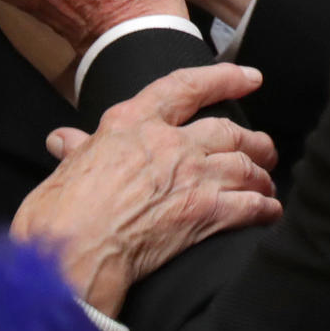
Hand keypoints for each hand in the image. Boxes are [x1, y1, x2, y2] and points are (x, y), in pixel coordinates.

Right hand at [13, 63, 281, 314]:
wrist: (71, 253)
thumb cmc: (58, 214)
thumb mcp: (65, 170)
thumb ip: (77, 150)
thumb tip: (63, 138)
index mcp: (133, 123)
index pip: (185, 86)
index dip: (223, 78)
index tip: (250, 77)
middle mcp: (170, 143)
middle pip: (228, 131)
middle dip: (254, 140)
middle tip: (265, 149)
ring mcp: (192, 175)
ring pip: (245, 165)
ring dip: (262, 175)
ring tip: (268, 184)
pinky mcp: (205, 212)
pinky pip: (249, 206)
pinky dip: (265, 209)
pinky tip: (270, 213)